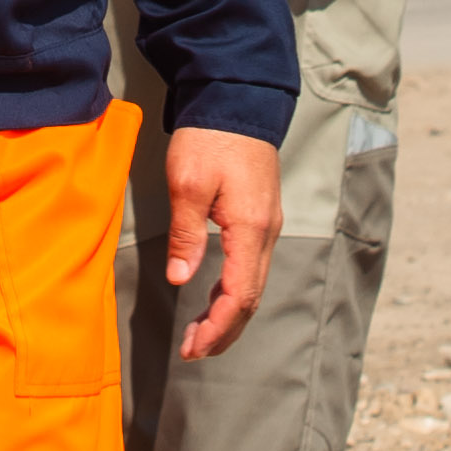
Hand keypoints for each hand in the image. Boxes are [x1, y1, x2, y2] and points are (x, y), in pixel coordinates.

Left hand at [160, 130, 284, 354]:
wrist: (236, 99)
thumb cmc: (210, 138)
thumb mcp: (188, 184)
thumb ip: (187, 234)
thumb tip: (183, 279)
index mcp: (251, 228)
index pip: (240, 295)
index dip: (217, 327)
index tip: (193, 348)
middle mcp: (267, 232)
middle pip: (252, 298)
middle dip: (224, 331)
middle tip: (193, 351)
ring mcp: (268, 225)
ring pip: (254, 285)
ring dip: (229, 314)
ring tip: (201, 334)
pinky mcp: (260, 217)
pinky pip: (252, 267)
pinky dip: (235, 292)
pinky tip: (214, 298)